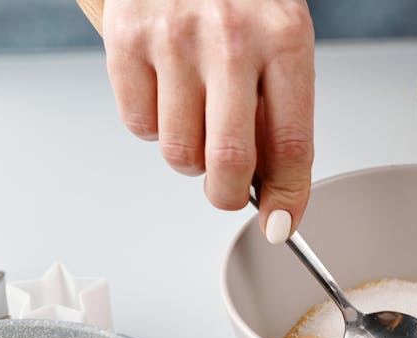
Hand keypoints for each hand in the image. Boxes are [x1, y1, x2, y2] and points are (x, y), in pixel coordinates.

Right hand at [102, 0, 314, 242]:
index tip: (281, 223)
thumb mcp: (279, 35)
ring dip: (188, 154)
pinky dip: (151, 124)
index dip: (287, 199)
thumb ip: (279, 107)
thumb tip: (273, 189)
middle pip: (229, 163)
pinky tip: (165, 89)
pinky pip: (138, 125)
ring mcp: (173, 38)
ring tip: (196, 116)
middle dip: (228, 194)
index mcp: (284, 38)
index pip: (291, 146)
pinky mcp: (125, 37)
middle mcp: (230, 38)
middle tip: (226, 187)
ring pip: (178, 152)